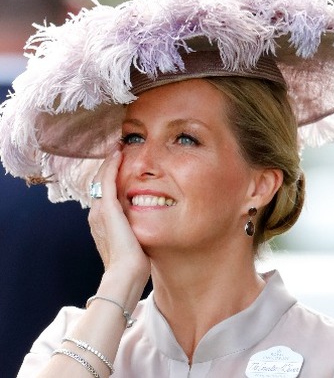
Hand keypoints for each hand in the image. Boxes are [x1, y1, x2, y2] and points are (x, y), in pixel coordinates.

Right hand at [88, 147, 150, 290]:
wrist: (126, 274)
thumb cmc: (134, 264)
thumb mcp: (135, 242)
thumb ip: (136, 229)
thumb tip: (148, 226)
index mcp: (103, 223)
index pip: (106, 195)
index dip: (112, 179)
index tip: (122, 165)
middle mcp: (97, 215)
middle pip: (101, 184)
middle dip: (110, 167)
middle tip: (119, 149)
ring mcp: (100, 211)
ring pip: (103, 179)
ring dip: (110, 162)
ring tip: (118, 147)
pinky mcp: (108, 209)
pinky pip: (107, 180)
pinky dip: (111, 165)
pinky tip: (118, 153)